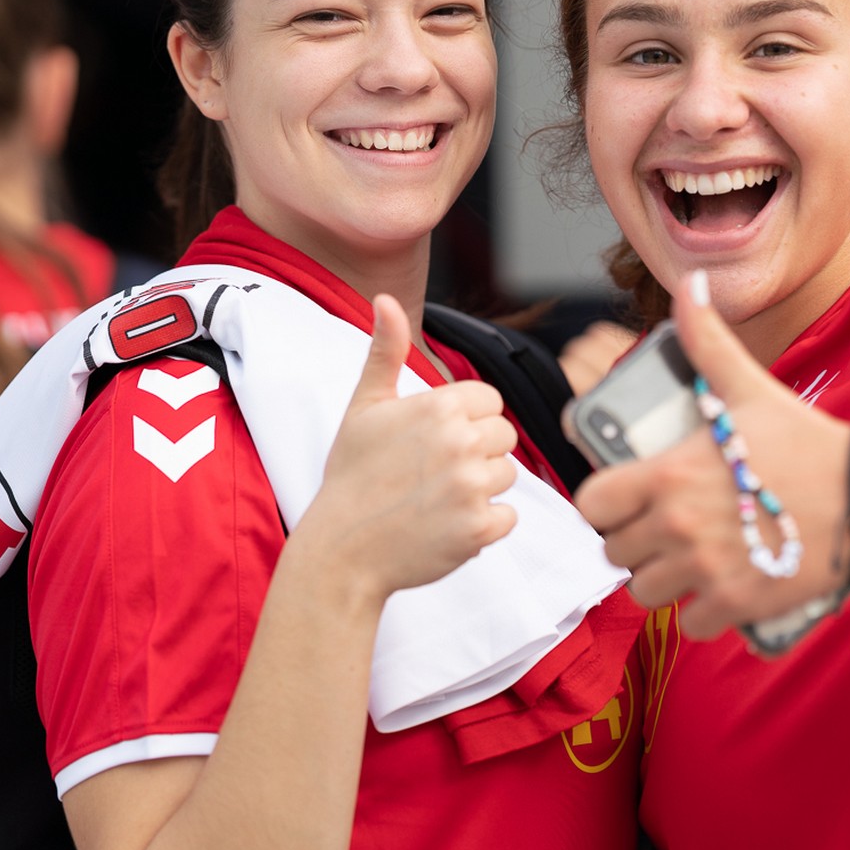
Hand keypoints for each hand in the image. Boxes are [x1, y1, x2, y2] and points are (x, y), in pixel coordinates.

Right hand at [297, 295, 519, 600]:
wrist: (341, 550)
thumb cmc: (351, 476)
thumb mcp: (364, 405)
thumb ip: (385, 350)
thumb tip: (384, 299)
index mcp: (439, 406)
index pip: (490, 400)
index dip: (465, 419)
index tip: (433, 440)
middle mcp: (461, 442)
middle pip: (504, 436)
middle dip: (476, 452)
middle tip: (432, 472)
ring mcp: (472, 487)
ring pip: (507, 475)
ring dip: (480, 488)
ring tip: (435, 497)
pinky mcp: (479, 529)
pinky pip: (508, 517)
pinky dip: (484, 524)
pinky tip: (445, 523)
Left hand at [574, 272, 849, 638]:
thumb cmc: (805, 442)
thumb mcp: (749, 386)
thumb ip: (707, 339)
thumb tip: (691, 283)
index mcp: (668, 476)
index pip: (593, 504)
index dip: (604, 503)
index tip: (625, 499)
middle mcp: (678, 527)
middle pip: (616, 553)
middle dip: (634, 542)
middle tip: (661, 529)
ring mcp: (706, 570)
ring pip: (646, 592)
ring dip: (662, 580)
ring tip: (686, 560)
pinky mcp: (738, 605)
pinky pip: (692, 624)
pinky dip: (702, 613)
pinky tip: (720, 587)